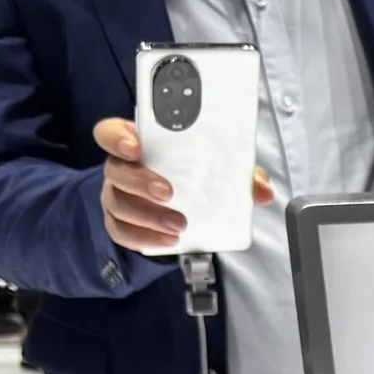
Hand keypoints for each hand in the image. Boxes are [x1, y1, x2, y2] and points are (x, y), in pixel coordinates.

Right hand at [93, 117, 271, 253]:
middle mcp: (122, 168)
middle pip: (116, 170)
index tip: (135, 147)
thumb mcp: (215, 170)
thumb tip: (263, 191)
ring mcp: (117, 196)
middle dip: (140, 182)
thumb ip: (237, 175)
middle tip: (169, 193)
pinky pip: (120, 230)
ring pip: (118, 203)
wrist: (177, 208)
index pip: (110, 132)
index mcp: (140, 144)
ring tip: (178, 225)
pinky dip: (143, 237)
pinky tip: (166, 240)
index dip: (117, 137)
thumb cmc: (191, 177)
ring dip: (148, 216)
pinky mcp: (120, 222)